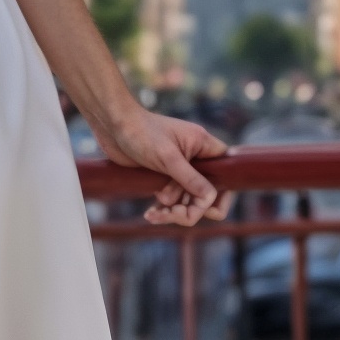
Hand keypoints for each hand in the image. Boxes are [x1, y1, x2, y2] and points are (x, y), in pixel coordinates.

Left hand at [93, 108, 230, 226]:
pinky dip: (163, 210)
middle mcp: (196, 160)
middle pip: (206, 195)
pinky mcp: (164, 178)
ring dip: (173, 213)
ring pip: (188, 202)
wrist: (113, 125)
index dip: (220, 195)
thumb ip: (190, 179)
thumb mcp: (168, 157)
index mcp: (204, 147)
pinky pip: (172, 201)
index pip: (225, 175)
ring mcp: (179, 170)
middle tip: (171, 213)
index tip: (202, 207)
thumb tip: (210, 199)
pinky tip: (150, 214)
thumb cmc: (141, 133)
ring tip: (153, 214)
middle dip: (191, 210)